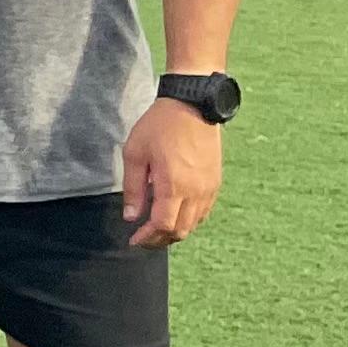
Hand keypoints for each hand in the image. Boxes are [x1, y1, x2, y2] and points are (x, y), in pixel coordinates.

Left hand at [119, 96, 222, 246]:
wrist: (192, 106)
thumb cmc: (159, 127)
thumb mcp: (135, 154)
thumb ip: (134, 188)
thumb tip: (131, 216)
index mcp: (174, 185)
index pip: (163, 225)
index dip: (148, 237)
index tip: (134, 240)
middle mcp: (196, 191)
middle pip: (180, 230)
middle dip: (160, 239)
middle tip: (143, 239)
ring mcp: (209, 188)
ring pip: (194, 224)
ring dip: (175, 232)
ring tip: (156, 229)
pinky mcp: (216, 182)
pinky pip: (204, 212)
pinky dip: (189, 220)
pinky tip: (175, 215)